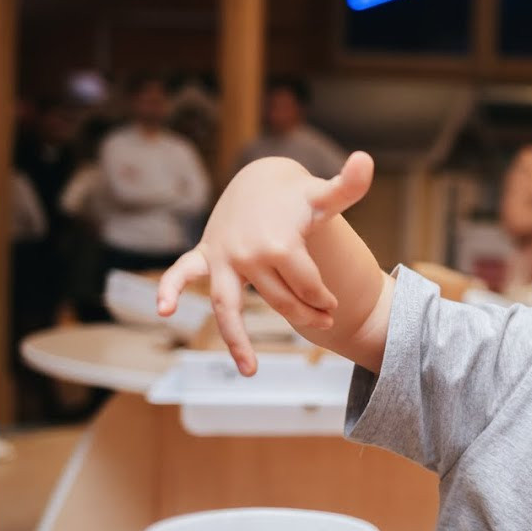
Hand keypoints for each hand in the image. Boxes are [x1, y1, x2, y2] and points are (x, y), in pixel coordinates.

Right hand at [156, 152, 373, 375]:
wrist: (261, 179)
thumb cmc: (298, 196)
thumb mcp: (323, 196)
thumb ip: (348, 185)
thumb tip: (366, 159)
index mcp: (280, 245)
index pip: (308, 287)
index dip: (324, 299)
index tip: (332, 305)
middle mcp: (248, 254)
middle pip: (279, 300)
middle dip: (305, 314)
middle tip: (325, 323)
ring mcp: (224, 256)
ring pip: (228, 305)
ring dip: (237, 339)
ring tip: (250, 371)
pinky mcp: (206, 255)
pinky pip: (183, 274)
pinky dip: (170, 289)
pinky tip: (164, 310)